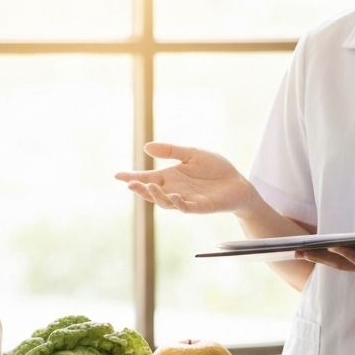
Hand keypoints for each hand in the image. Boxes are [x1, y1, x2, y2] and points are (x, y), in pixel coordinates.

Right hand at [114, 142, 255, 214]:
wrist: (237, 183)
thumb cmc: (215, 169)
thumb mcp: (192, 154)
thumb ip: (171, 151)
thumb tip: (146, 147)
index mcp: (170, 177)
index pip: (147, 177)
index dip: (132, 177)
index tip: (117, 175)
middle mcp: (174, 189)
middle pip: (152, 192)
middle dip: (140, 189)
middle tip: (130, 183)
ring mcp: (186, 199)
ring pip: (165, 202)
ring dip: (156, 195)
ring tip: (149, 186)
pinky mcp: (200, 206)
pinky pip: (186, 207)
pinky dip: (178, 203)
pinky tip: (173, 196)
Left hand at [294, 245, 354, 280]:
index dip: (350, 255)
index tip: (334, 247)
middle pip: (343, 265)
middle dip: (322, 259)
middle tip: (300, 252)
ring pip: (339, 264)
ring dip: (319, 258)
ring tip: (298, 252)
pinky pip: (342, 261)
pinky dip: (327, 256)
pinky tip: (314, 251)